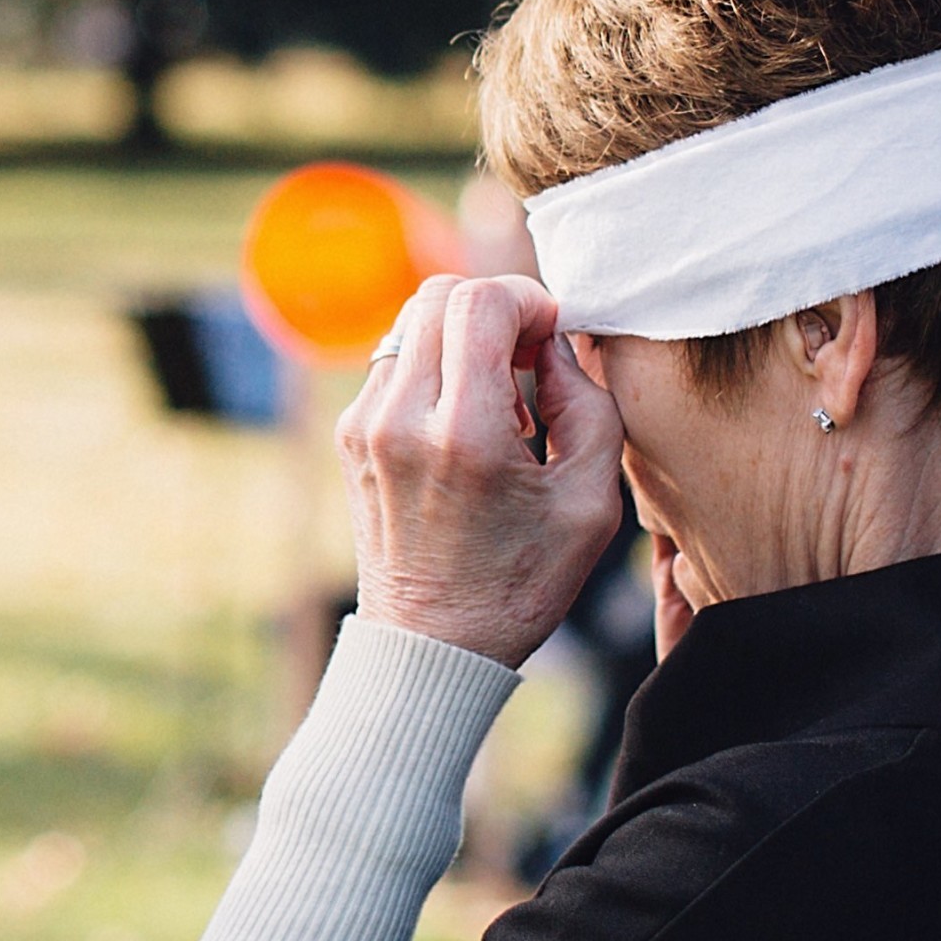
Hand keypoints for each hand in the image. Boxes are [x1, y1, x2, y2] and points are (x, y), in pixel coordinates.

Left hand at [341, 275, 631, 668]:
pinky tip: (464, 422)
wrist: (433, 646)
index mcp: (463, 435)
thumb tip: (555, 346)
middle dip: (495, 310)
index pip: (480, 302)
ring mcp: (364, 425)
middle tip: (529, 361)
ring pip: (412, 321)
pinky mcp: (349, 435)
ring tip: (500, 400)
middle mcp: (400, 420)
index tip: (552, 337)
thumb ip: (590, 407)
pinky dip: (434, 366)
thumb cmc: (520, 584)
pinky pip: (393, 360)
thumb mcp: (591, 505)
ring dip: (462, 337)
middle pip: (440, 294)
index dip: (528, 300)